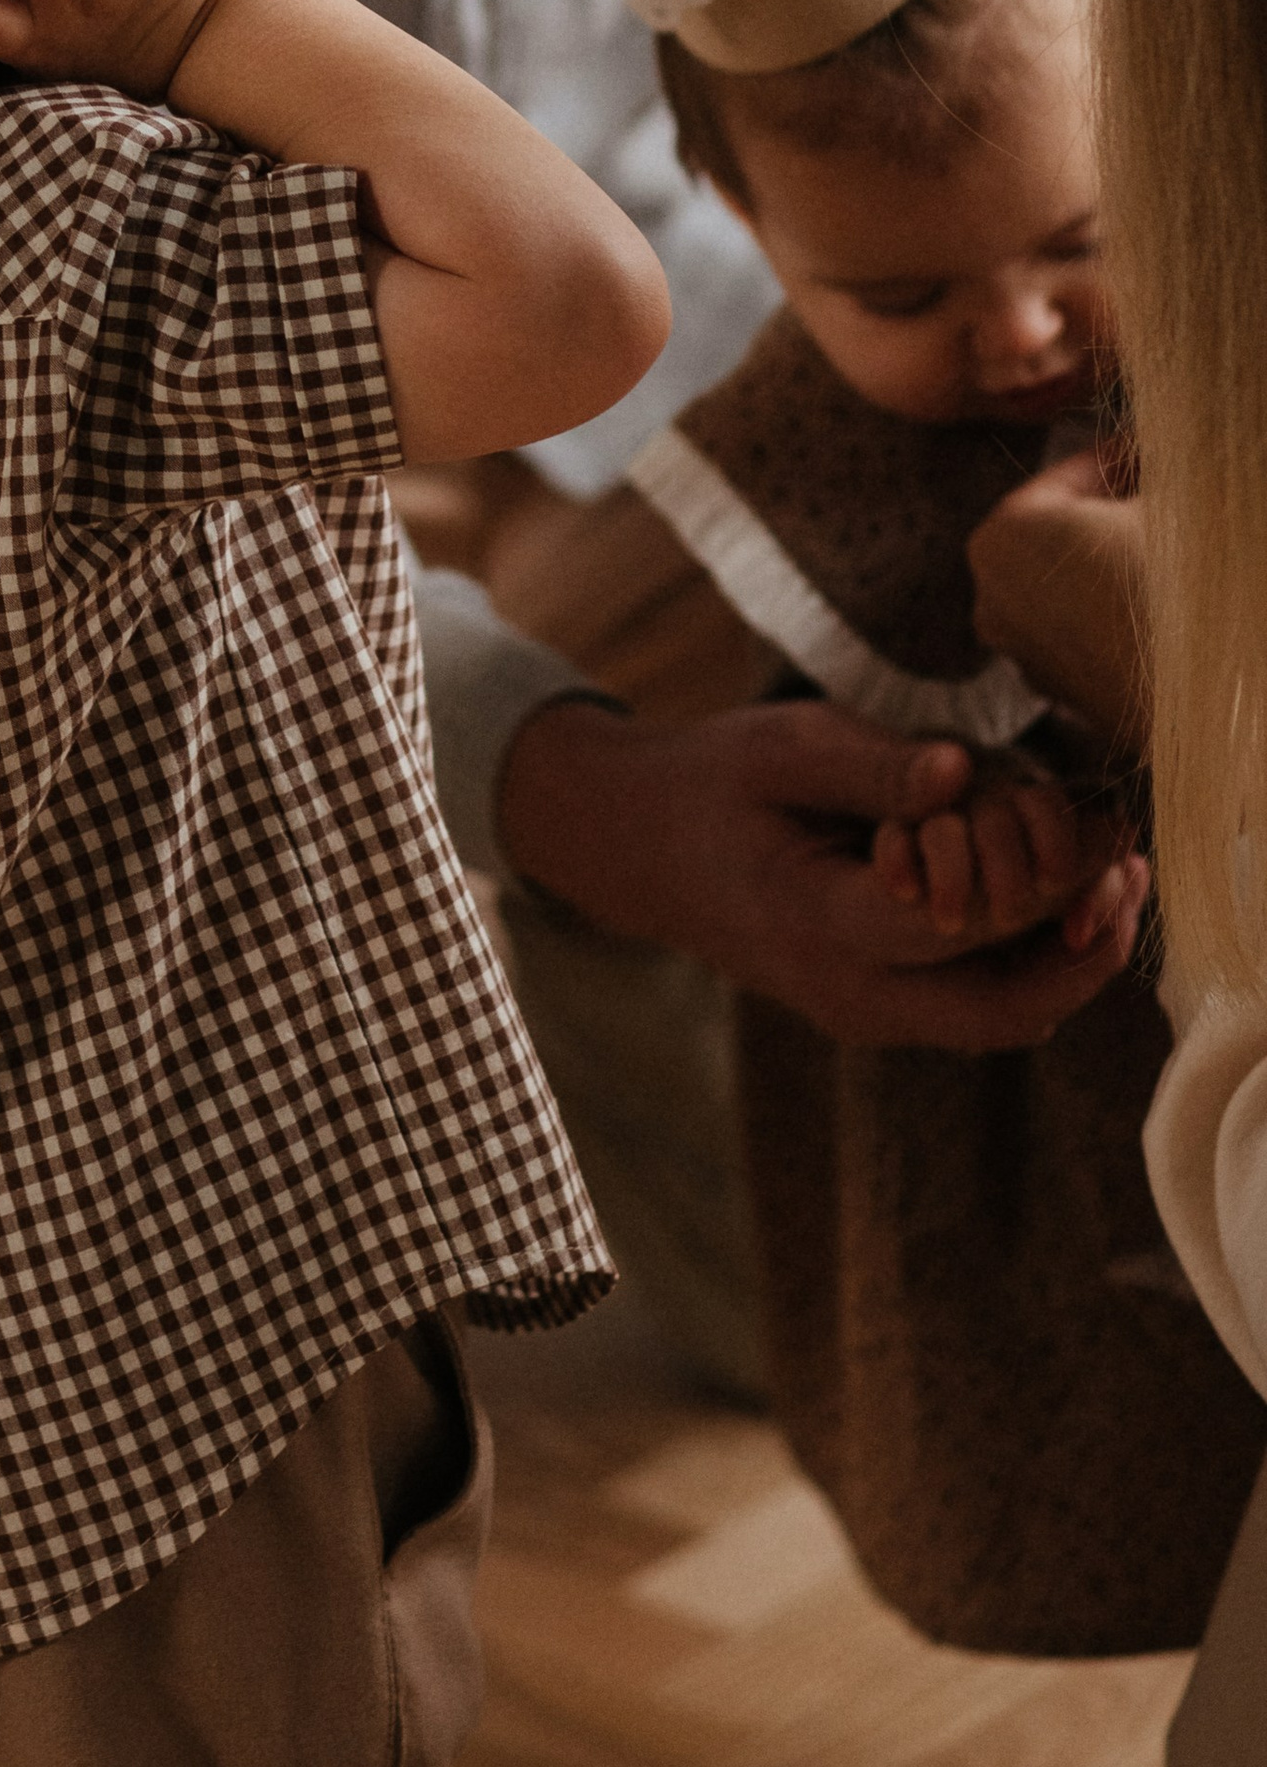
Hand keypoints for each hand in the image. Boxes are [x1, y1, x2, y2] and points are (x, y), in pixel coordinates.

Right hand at [496, 694, 1148, 1049]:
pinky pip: (974, 1004)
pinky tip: (1060, 893)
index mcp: (815, 924)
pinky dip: (1028, 960)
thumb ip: (874, 765)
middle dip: (1083, 949)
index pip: (957, 923)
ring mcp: (860, 1012)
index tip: (1099, 818)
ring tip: (1112, 880)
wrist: (636, 848)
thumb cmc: (711, 781)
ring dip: (1065, 960)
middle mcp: (846, 993)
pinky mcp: (874, 1004)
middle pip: (1002, 1011)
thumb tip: (966, 770)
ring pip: (1000, 1019)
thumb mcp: (781, 747)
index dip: (1039, 876)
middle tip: (1129, 868)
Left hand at [967, 454, 1147, 748]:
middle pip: (1062, 532)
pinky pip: (1085, 628)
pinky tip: (1162, 595)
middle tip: (1160, 487)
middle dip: (1113, 509)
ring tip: (1168, 541)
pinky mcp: (1059, 693)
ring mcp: (1022, 652)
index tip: (1153, 446)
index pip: (1068, 479)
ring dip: (1113, 559)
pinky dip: (1115, 606)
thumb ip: (1152, 465)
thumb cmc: (1174, 584)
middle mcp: (992, 598)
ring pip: (1072, 582)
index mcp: (1000, 537)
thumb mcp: (1171, 502)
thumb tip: (1161, 448)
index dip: (1119, 457)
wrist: (1200, 694)